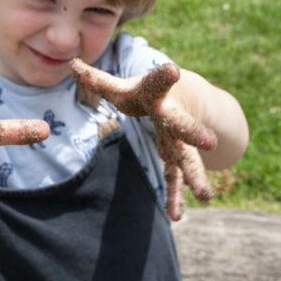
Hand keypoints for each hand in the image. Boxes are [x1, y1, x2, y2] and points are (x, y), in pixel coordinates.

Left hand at [70, 58, 216, 220]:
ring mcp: (177, 138)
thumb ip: (98, 80)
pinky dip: (175, 195)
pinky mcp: (175, 155)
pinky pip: (175, 177)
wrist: (187, 95)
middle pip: (182, 124)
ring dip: (195, 174)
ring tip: (205, 194)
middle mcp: (172, 115)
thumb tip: (72, 64)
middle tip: (209, 142)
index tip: (172, 70)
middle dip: (193, 132)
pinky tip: (176, 215)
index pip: (158, 83)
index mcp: (157, 93)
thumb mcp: (125, 86)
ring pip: (186, 156)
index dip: (162, 77)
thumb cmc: (147, 91)